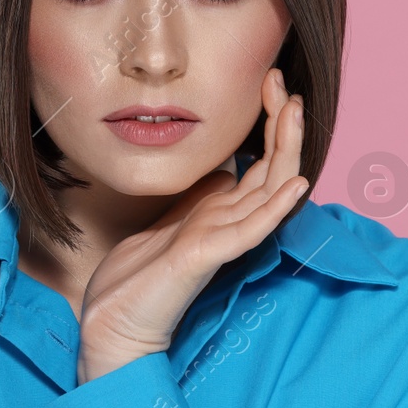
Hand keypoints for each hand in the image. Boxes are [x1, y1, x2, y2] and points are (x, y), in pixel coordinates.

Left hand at [76, 66, 308, 383]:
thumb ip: (200, 200)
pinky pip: (250, 229)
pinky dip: (276, 208)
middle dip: (279, 123)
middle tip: (281, 82)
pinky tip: (296, 185)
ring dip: (285, 149)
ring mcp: (220, 240)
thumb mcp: (169, 221)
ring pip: (268, 190)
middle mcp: (227, 224)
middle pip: (271, 169)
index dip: (269, 124)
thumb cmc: (135, 280)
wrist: (112, 325)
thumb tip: (224, 172)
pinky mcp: (207, 257)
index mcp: (219, 214)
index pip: (260, 164)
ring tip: (295, 111)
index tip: (270, 83)